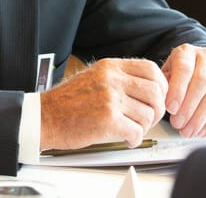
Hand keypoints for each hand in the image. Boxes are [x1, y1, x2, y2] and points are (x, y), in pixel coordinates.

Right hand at [40, 58, 167, 149]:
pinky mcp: (108, 120)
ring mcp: (110, 99)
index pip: (150, 69)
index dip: (161, 86)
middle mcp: (111, 79)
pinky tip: (126, 139)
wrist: (45, 117)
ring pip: (148, 114)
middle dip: (157, 110)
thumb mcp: (93, 77)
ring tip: (132, 130)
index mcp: (109, 67)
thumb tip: (147, 87)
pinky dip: (135, 139)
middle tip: (148, 119)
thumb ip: (118, 78)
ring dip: (144, 127)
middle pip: (155, 92)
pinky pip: (137, 131)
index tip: (158, 98)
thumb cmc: (66, 102)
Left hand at [162, 44, 205, 137]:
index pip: (184, 68)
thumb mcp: (168, 74)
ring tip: (188, 131)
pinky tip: (202, 131)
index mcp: (187, 51)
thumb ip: (164, 85)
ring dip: (200, 118)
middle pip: (201, 82)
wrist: (204, 69)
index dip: (177, 90)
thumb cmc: (180, 75)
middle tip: (178, 124)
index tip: (170, 108)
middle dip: (188, 107)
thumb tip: (161, 102)